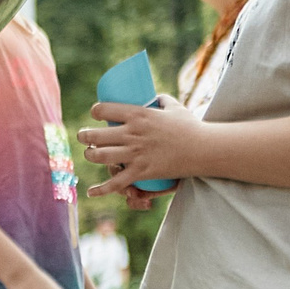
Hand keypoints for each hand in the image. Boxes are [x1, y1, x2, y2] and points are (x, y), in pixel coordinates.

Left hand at [78, 100, 200, 194]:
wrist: (205, 149)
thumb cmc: (191, 126)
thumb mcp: (174, 107)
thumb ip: (160, 100)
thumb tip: (152, 97)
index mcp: (138, 114)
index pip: (104, 110)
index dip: (96, 112)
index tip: (95, 115)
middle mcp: (132, 133)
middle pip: (94, 135)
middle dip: (84, 136)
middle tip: (84, 137)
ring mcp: (136, 154)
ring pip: (99, 156)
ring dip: (90, 156)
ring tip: (91, 154)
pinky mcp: (142, 171)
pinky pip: (116, 183)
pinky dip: (101, 189)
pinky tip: (90, 192)